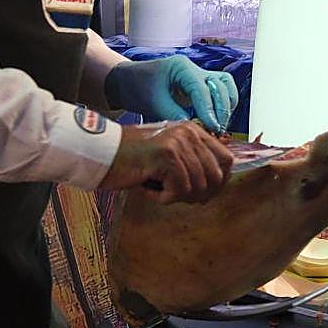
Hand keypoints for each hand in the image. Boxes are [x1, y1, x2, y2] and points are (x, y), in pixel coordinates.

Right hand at [99, 121, 233, 197]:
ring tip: (156, 189)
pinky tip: (148, 188)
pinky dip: (164, 197)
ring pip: (198, 186)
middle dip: (198, 194)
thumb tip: (216, 183)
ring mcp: (179, 142)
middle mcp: (189, 133)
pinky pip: (179, 190)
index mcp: (193, 130)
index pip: (227, 159)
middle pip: (216, 176)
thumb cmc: (131, 159)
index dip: (219, 183)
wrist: (101, 153)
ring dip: (177, 196)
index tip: (204, 195)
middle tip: (175, 196)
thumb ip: (191, 162)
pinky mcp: (167, 155)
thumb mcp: (167, 155)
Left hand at [105, 57, 238, 131]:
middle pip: (220, 85)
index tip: (212, 127)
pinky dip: (223, 105)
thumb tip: (194, 129)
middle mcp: (195, 69)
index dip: (209, 109)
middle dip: (221, 109)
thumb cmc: (137, 87)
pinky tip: (216, 121)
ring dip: (226, 106)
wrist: (128, 82)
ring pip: (226, 86)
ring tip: (219, 126)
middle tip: (217, 130)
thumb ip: (174, 114)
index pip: (202, 88)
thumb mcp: (153, 102)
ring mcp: (200, 76)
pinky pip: (221, 92)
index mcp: (182, 67)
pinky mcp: (201, 86)